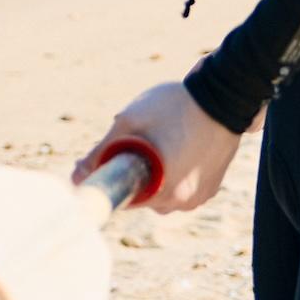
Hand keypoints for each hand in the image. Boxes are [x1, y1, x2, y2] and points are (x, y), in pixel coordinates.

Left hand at [74, 81, 243, 214]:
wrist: (223, 97)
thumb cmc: (172, 107)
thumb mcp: (128, 123)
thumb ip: (100, 152)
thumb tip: (76, 175)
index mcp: (164, 191)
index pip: (125, 199)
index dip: (111, 181)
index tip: (104, 162)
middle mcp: (184, 202)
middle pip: (144, 197)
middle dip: (133, 176)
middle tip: (131, 144)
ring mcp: (201, 196)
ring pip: (164, 194)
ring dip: (154, 176)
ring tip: (156, 143)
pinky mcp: (212, 187)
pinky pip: (183, 188)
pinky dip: (173, 174)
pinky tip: (174, 149)